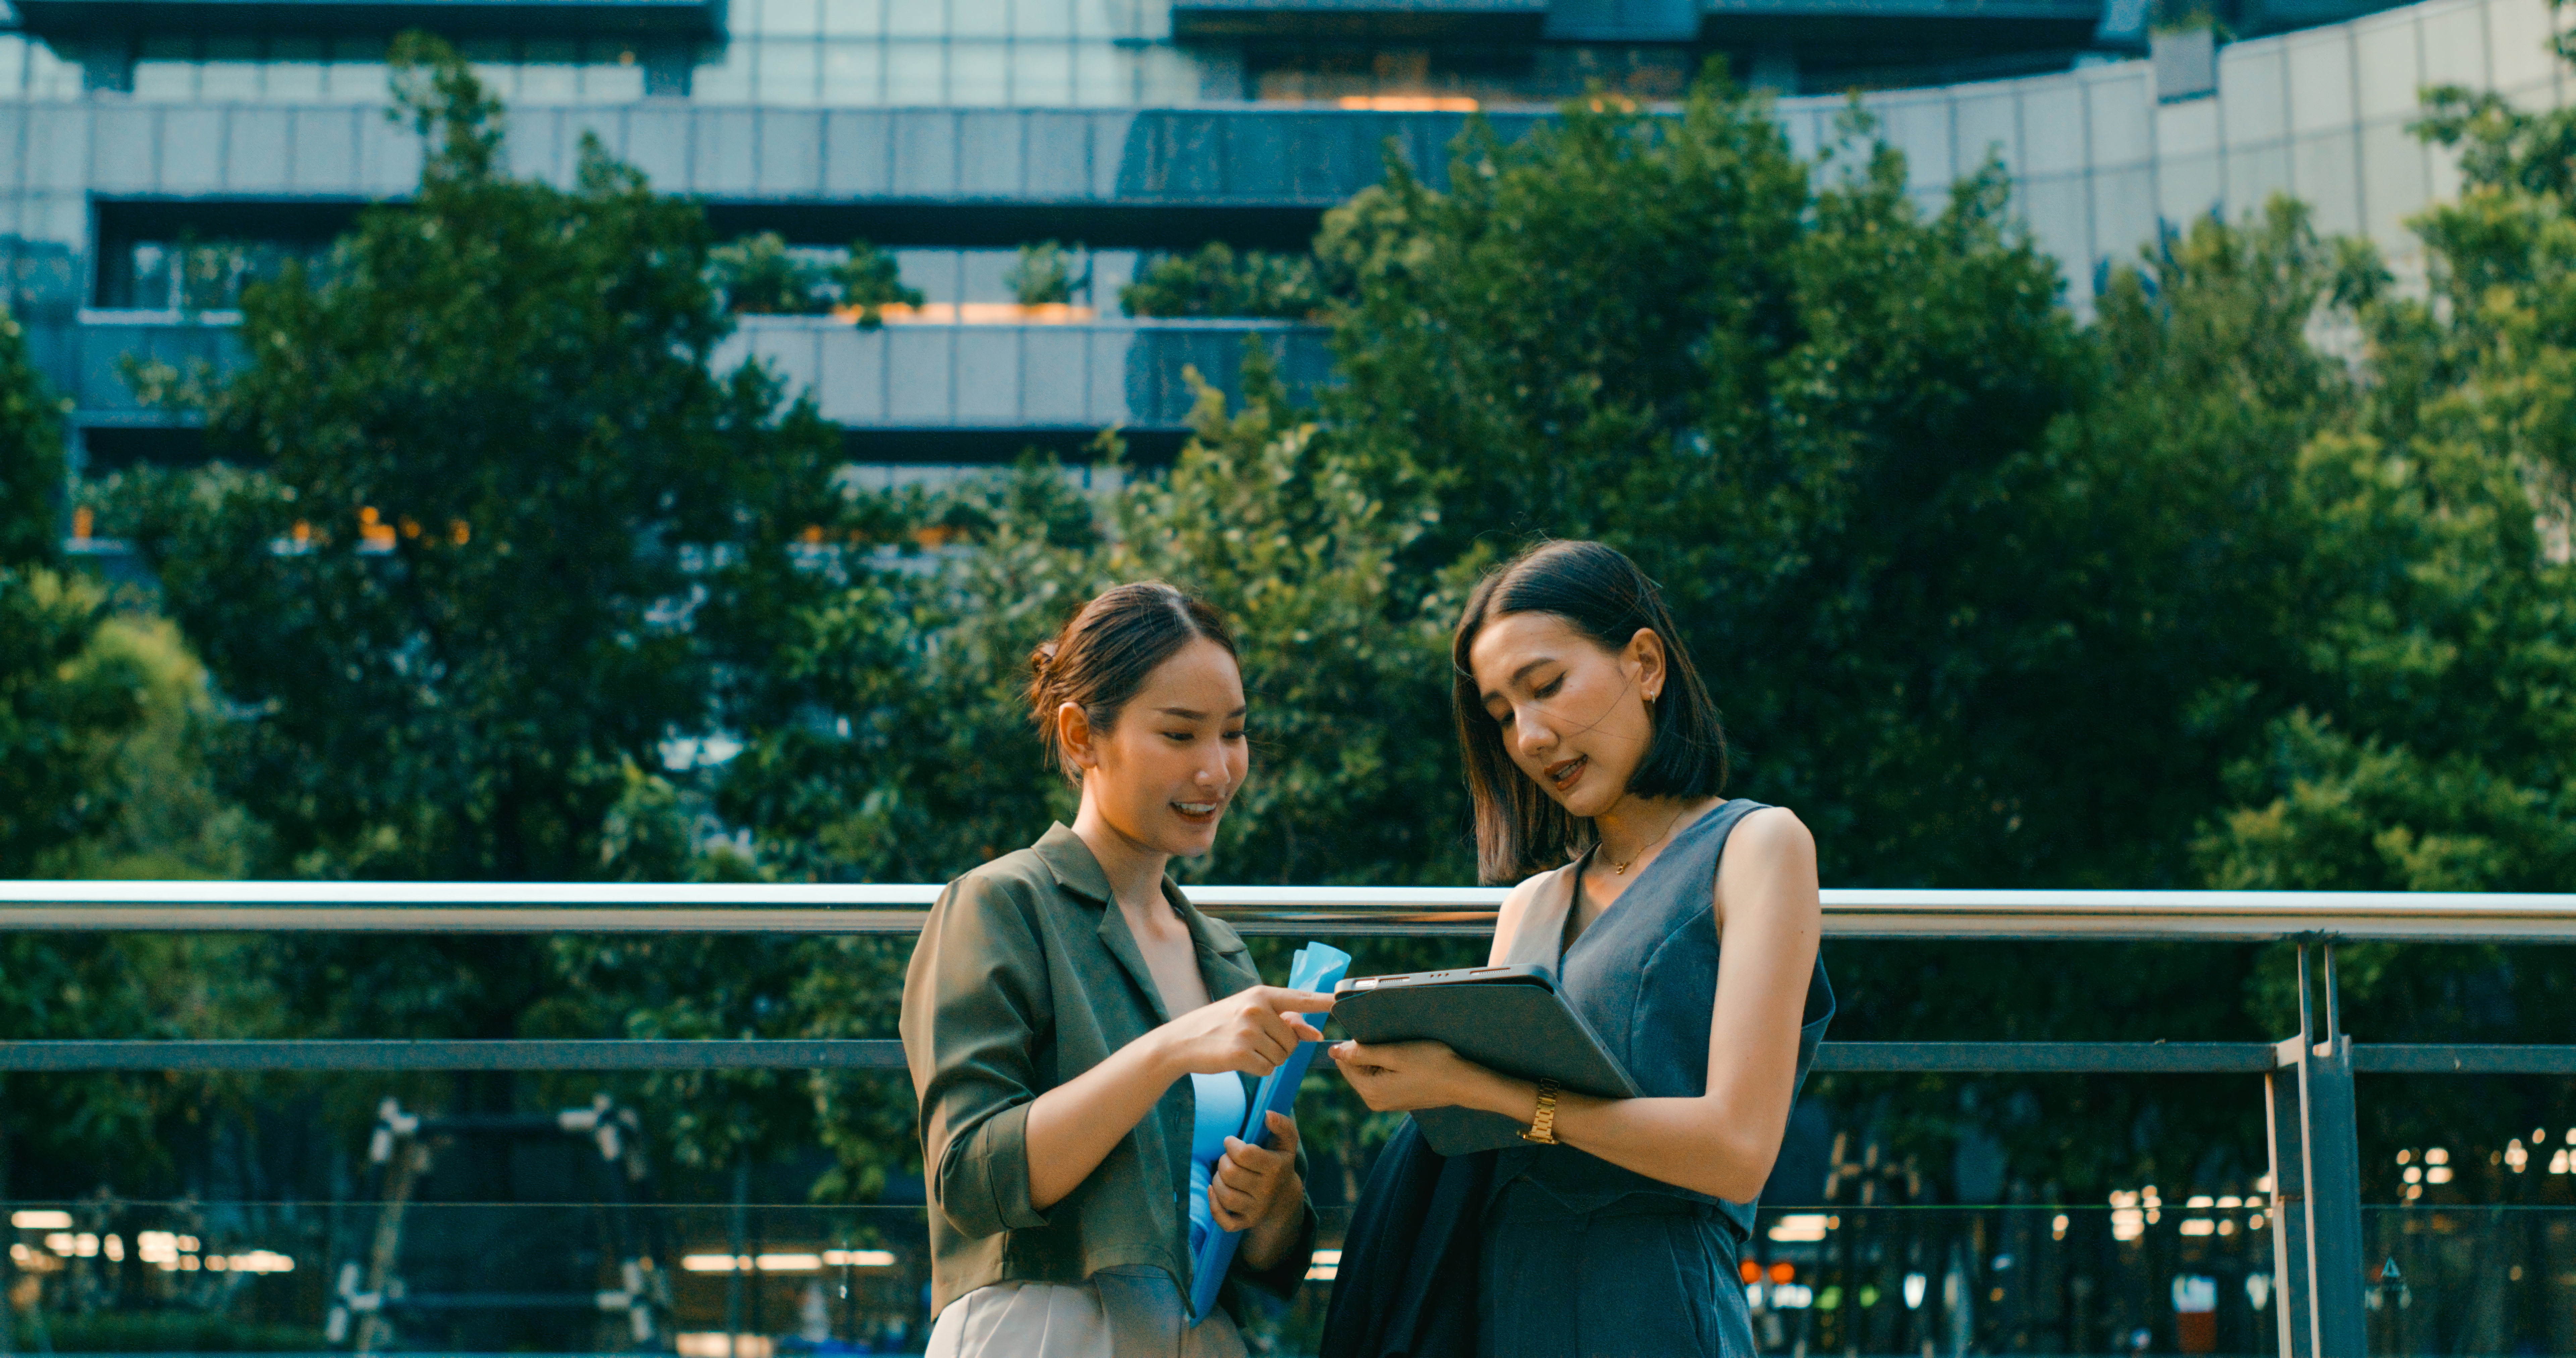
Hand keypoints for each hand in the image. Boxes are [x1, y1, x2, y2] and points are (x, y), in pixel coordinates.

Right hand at [1154, 987, 1335, 1077]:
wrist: (1182, 1041)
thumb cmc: (1219, 1025)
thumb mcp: (1250, 1013)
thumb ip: (1284, 1020)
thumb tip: (1315, 1034)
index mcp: (1260, 994)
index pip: (1300, 998)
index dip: (1324, 1001)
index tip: (1343, 1000)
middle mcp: (1256, 1009)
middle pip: (1294, 1039)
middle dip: (1281, 1046)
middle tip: (1255, 1041)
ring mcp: (1248, 1031)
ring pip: (1283, 1056)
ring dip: (1269, 1058)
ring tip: (1245, 1048)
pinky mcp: (1241, 1053)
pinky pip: (1268, 1069)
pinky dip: (1257, 1069)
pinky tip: (1239, 1060)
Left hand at [1210, 1110, 1302, 1232]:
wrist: (1285, 1199)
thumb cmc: (1280, 1162)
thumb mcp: (1287, 1142)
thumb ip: (1282, 1125)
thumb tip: (1268, 1114)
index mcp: (1276, 1168)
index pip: (1243, 1154)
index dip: (1231, 1144)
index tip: (1232, 1142)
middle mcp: (1267, 1191)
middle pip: (1229, 1173)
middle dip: (1223, 1161)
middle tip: (1228, 1158)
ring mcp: (1257, 1210)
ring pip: (1225, 1195)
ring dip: (1217, 1180)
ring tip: (1223, 1173)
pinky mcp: (1246, 1223)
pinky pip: (1224, 1221)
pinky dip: (1214, 1206)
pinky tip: (1214, 1192)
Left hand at [1328, 1039, 1496, 1112]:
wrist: (1462, 1082)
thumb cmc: (1432, 1064)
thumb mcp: (1394, 1054)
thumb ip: (1362, 1053)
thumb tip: (1333, 1051)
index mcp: (1370, 1091)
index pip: (1345, 1063)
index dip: (1356, 1045)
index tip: (1378, 1037)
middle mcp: (1374, 1102)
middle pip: (1355, 1069)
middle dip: (1367, 1053)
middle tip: (1393, 1044)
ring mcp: (1385, 1103)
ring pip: (1368, 1072)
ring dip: (1379, 1058)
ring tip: (1402, 1053)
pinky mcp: (1396, 1100)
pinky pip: (1381, 1078)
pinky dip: (1388, 1066)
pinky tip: (1406, 1061)